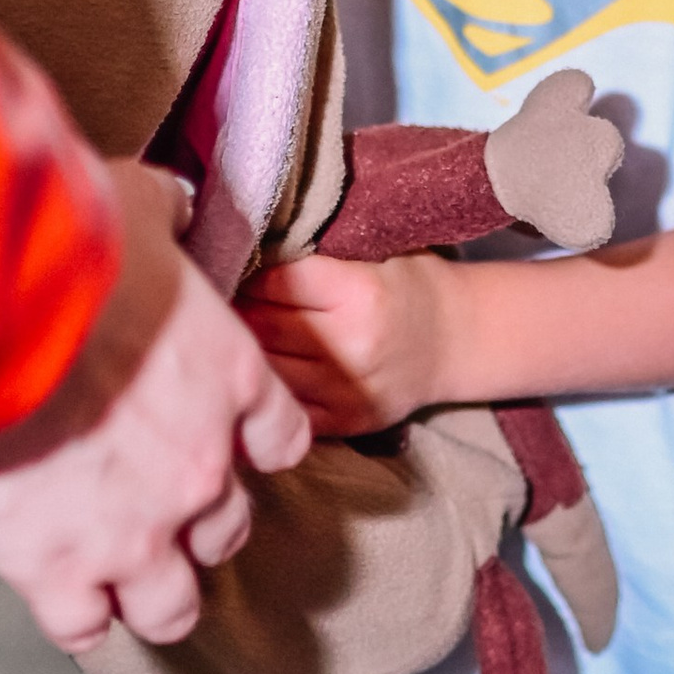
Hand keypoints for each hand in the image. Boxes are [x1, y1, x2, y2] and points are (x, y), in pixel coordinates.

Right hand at [0, 165, 309, 647]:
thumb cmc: (64, 247)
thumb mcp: (136, 206)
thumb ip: (170, 217)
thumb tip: (177, 205)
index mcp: (231, 383)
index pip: (281, 440)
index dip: (250, 445)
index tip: (225, 442)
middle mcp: (200, 470)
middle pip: (228, 530)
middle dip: (196, 523)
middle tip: (154, 505)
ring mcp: (135, 533)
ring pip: (173, 606)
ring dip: (152, 593)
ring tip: (119, 578)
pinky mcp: (58, 571)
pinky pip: (85, 628)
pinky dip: (75, 616)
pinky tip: (58, 593)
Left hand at [245, 243, 464, 433]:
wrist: (457, 341)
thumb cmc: (410, 285)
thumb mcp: (375, 253)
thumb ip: (319, 255)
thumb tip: (249, 250)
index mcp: (360, 293)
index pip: (275, 282)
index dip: (246, 273)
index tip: (230, 266)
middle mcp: (353, 345)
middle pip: (264, 325)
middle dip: (235, 310)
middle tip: (215, 298)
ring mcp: (348, 390)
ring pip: (269, 369)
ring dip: (244, 350)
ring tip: (227, 334)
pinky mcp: (346, 422)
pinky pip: (286, 407)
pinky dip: (265, 389)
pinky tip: (252, 372)